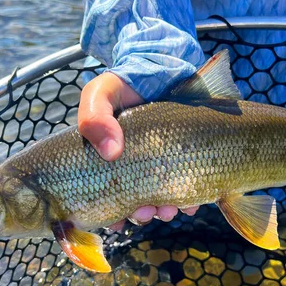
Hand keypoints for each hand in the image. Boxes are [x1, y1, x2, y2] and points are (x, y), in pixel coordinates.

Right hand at [78, 72, 199, 228]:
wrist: (164, 65)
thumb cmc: (125, 83)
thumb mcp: (101, 93)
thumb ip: (94, 118)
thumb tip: (111, 152)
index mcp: (110, 159)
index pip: (106, 196)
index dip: (110, 214)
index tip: (117, 220)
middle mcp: (136, 166)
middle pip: (136, 203)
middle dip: (140, 215)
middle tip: (145, 214)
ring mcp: (162, 164)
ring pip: (162, 200)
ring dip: (164, 211)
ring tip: (168, 210)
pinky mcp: (187, 159)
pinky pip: (190, 187)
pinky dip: (190, 199)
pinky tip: (191, 201)